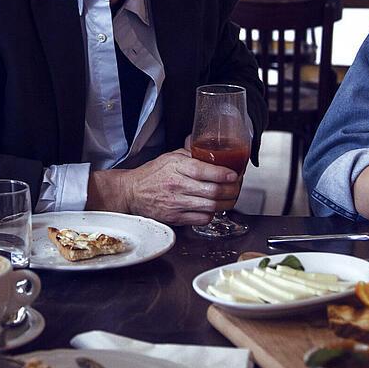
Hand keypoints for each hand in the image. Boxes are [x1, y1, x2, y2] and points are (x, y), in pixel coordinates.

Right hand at [88, 149, 240, 224]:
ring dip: (226, 203)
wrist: (132, 192)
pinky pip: (202, 219)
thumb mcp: (171, 156)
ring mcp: (177, 204)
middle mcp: (178, 186)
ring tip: (231, 197)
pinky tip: (213, 207)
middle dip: (232, 189)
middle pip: (213, 191)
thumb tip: (212, 148)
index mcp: (177, 167)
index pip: (205, 171)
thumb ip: (192, 153)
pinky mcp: (176, 218)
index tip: (234, 174)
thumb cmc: (152, 174)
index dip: (224, 174)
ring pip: (211, 206)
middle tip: (237, 186)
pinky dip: (212, 214)